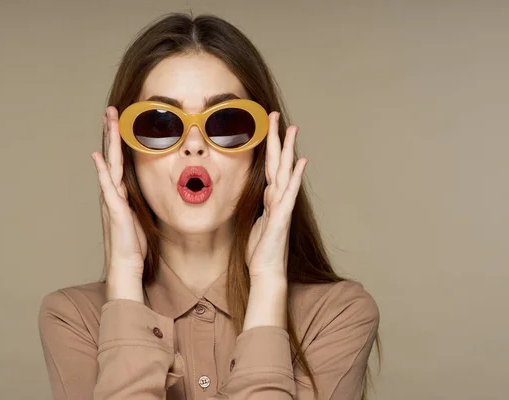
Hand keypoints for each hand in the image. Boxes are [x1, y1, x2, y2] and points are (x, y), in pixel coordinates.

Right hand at [92, 106, 146, 299]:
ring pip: (110, 164)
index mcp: (120, 193)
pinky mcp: (115, 210)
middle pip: (112, 156)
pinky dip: (102, 171)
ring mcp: (112, 200)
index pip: (119, 160)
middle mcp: (113, 192)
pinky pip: (108, 186)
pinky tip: (99, 157)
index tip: (119, 120)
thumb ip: (136, 200)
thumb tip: (140, 189)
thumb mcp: (138, 216)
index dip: (119, 140)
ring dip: (109, 142)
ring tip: (107, 121)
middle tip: (110, 110)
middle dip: (111, 132)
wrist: (125, 265)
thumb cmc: (132, 244)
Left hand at [245, 112, 307, 282]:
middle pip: (277, 162)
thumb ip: (260, 204)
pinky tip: (300, 162)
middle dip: (276, 138)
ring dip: (288, 150)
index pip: (269, 166)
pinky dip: (295, 177)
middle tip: (276, 115)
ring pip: (285, 172)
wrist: (265, 270)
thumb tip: (261, 192)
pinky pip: (289, 193)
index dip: (267, 145)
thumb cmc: (260, 249)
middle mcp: (278, 198)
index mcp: (269, 198)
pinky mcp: (282, 217)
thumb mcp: (254, 221)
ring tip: (292, 129)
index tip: (266, 126)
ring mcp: (282, 206)